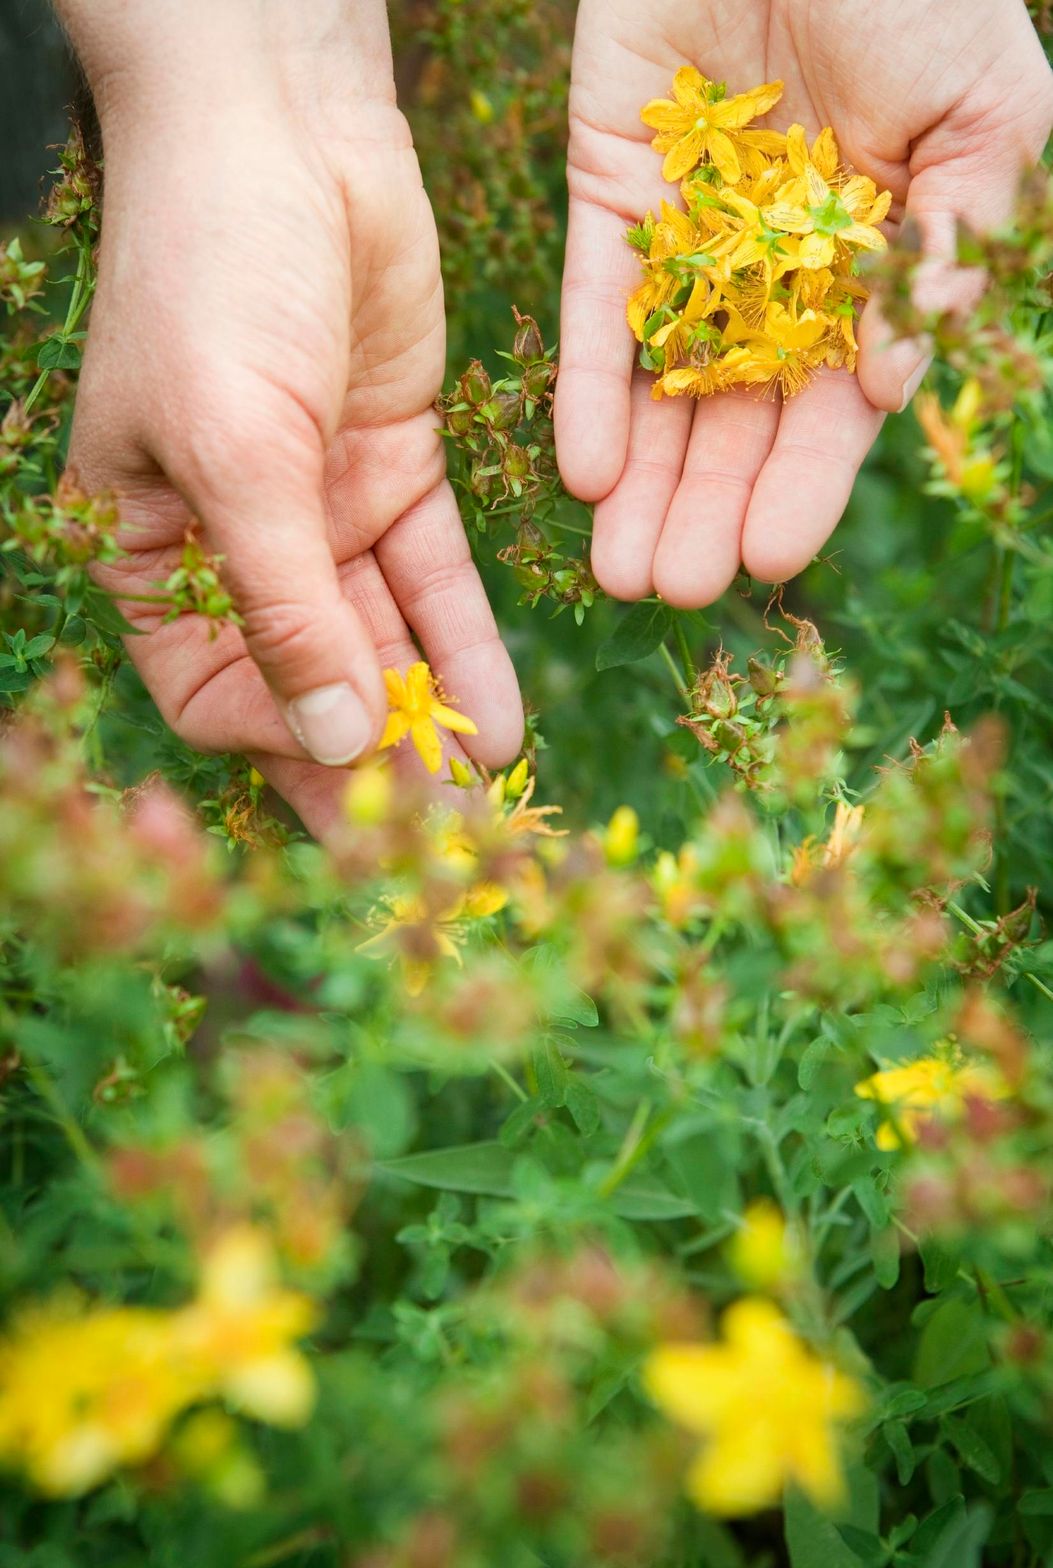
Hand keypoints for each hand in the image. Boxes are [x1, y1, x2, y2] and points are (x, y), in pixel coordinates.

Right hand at [60, 0, 522, 834]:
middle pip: (313, 688)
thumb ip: (284, 604)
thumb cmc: (214, 276)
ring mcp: (323, 511)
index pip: (219, 695)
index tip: (362, 781)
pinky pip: (437, 582)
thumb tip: (335, 744)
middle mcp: (241, 546)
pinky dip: (468, 648)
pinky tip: (502, 720)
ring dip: (432, 721)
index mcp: (155, 550)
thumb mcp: (233, 449)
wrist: (284, 128)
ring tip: (488, 802)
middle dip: (376, 767)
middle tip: (444, 853)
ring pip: (386, 646)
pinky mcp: (398, 471)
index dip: (287, 747)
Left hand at [556, 0, 1052, 606]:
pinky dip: (584, 390)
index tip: (769, 561)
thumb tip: (893, 384)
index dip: (801, 486)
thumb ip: (952, 242)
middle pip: (734, 423)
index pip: (831, 409)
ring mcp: (688, 247)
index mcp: (867, 275)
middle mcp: (775, 280)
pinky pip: (593, 312)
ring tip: (617, 569)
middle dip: (704, 510)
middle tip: (673, 590)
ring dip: (640, 483)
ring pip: (660, 389)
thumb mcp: (982, 109)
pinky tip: (579, 472)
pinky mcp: (608, 201)